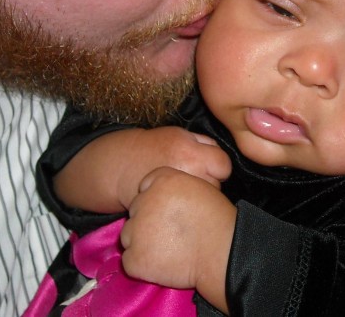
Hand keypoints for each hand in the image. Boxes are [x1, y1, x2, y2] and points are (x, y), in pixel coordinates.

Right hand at [115, 127, 231, 207]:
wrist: (121, 165)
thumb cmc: (152, 147)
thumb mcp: (179, 134)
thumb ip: (204, 143)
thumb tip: (222, 160)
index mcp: (192, 153)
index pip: (224, 166)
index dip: (219, 166)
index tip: (210, 167)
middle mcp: (188, 174)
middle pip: (217, 185)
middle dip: (210, 182)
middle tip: (193, 177)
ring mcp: (178, 194)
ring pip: (205, 200)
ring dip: (199, 196)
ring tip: (184, 189)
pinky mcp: (169, 208)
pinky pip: (191, 211)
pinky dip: (188, 206)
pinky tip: (178, 199)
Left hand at [120, 167, 235, 312]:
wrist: (222, 252)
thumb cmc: (217, 220)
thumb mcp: (200, 187)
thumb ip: (176, 185)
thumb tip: (163, 195)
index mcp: (162, 181)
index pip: (145, 186)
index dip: (156, 200)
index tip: (170, 213)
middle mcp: (144, 201)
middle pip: (135, 210)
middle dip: (148, 221)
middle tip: (170, 233)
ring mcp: (136, 230)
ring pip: (129, 235)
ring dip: (142, 242)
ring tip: (167, 249)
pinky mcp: (135, 257)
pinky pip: (130, 260)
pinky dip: (142, 265)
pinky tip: (162, 264)